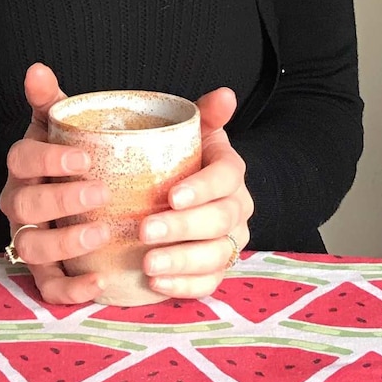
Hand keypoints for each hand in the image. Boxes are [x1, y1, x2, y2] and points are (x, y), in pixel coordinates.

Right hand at [0, 63, 110, 305]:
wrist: (83, 190)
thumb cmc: (75, 154)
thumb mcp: (65, 124)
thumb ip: (52, 99)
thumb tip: (37, 68)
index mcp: (25, 164)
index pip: (22, 158)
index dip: (48, 159)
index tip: (85, 158)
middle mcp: (19, 202)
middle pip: (26, 204)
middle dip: (62, 200)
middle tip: (101, 192)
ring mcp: (28, 237)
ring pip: (31, 247)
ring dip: (65, 243)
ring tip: (103, 233)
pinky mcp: (43, 270)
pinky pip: (47, 287)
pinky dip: (69, 291)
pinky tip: (98, 285)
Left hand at [138, 87, 252, 298]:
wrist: (184, 192)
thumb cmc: (182, 159)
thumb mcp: (193, 132)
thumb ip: (207, 114)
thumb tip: (225, 95)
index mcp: (230, 172)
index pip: (226, 178)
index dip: (202, 188)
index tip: (171, 196)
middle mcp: (237, 208)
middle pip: (219, 220)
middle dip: (182, 228)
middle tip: (145, 230)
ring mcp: (229, 241)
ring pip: (216, 256)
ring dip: (181, 262)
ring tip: (148, 264)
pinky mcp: (216, 269)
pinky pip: (209, 284)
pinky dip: (184, 287)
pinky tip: (156, 284)